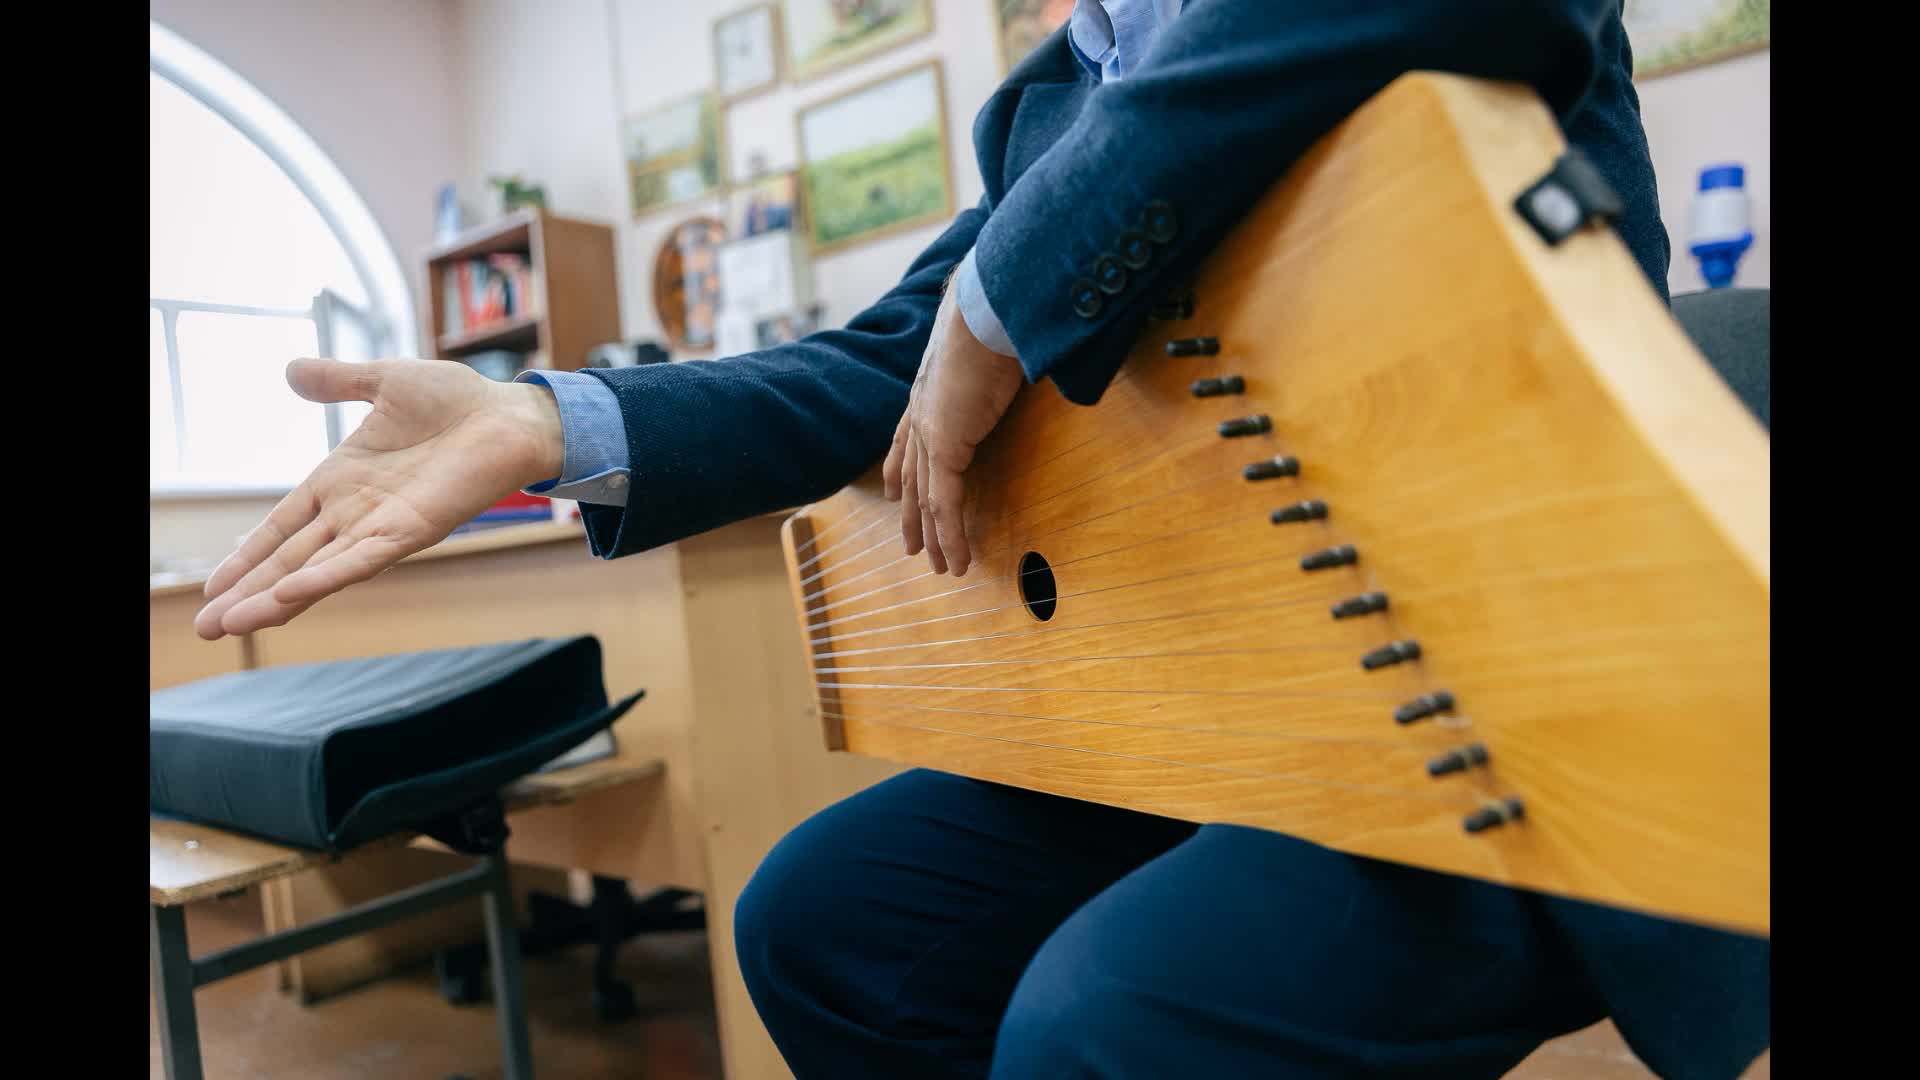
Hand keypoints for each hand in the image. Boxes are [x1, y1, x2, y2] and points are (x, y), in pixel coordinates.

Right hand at [194, 357, 564, 639]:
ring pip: (315, 570)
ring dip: (271, 599)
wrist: (512, 413)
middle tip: (205, 630)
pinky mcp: (413, 531)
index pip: (281, 526)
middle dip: (246, 593)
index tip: (212, 588)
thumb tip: (291, 370)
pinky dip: (324, 578)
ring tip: (229, 626)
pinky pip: (360, 560)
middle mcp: (356, 511)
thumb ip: (338, 382)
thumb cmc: (457, 401)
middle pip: (289, 560)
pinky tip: (286, 596)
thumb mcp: (383, 383)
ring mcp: (382, 526)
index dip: (247, 556)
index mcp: (341, 480)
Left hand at [882, 288, 1024, 576]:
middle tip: (913, 548)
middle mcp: (921, 412)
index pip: (906, 441)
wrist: (989, 307)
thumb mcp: (992, 346)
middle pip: (914, 478)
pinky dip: (952, 536)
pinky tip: (958, 561)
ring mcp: (930, 431)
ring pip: (929, 500)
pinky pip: (946, 503)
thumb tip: (1027, 354)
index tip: (895, 493)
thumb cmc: (999, 316)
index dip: (900, 470)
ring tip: (944, 568)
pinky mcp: (945, 445)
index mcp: (928, 390)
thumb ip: (999, 363)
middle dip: (913, 516)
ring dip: (936, 538)